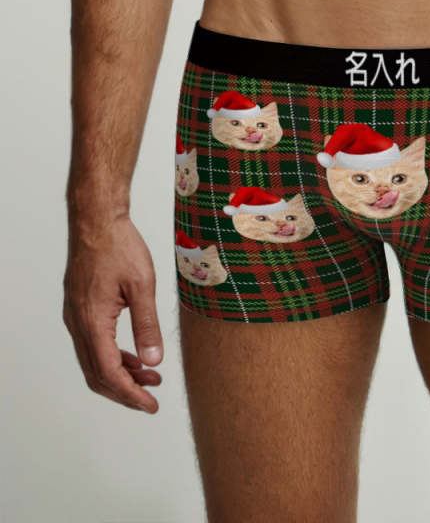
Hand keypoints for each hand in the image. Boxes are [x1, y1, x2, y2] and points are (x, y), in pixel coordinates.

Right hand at [63, 214, 162, 411]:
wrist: (98, 223)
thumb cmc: (120, 248)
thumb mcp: (142, 286)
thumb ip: (147, 326)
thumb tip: (153, 361)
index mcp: (92, 322)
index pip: (109, 373)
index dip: (130, 394)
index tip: (150, 405)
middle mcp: (78, 324)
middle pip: (97, 374)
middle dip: (125, 390)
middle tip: (151, 398)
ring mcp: (76, 317)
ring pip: (94, 361)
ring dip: (121, 373)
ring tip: (151, 377)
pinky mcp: (80, 309)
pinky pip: (94, 344)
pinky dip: (114, 356)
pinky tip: (135, 356)